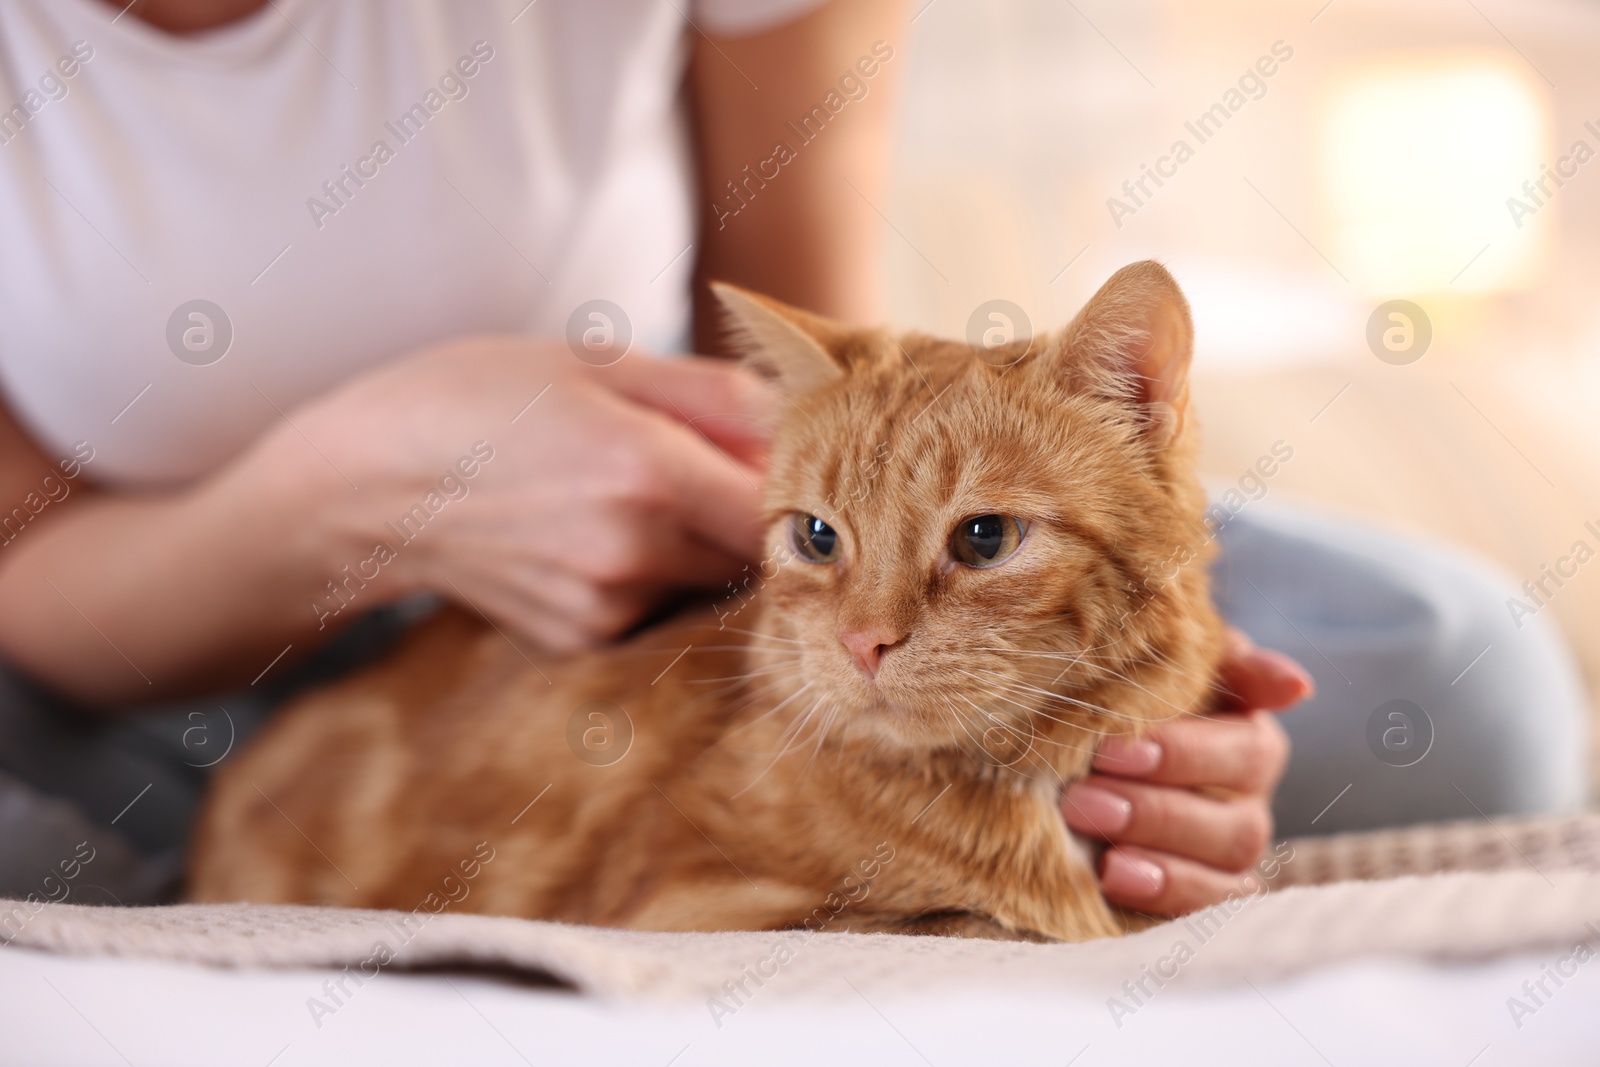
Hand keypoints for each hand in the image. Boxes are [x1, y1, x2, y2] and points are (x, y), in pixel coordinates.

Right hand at [282, 336, 774, 650]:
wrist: (364, 487)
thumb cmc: (482, 398)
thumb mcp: (599, 362)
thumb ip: (716, 394)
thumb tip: (802, 425)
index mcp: (646, 470)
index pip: (784, 507)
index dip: (802, 487)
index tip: (797, 464)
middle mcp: (632, 552)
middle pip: (753, 550)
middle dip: (749, 509)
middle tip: (705, 461)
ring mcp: (604, 607)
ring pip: (705, 579)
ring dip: (698, 541)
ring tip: (627, 489)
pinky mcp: (580, 639)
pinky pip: (653, 605)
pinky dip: (647, 571)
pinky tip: (586, 531)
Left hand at [1060, 630, 1311, 915]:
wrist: (1082, 741)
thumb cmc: (1129, 691)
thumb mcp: (1168, 663)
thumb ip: (1227, 662)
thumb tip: (1297, 686)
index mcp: (1249, 739)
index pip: (1247, 752)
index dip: (1184, 755)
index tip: (1111, 751)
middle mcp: (1249, 801)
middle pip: (1235, 822)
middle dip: (1154, 812)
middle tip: (1081, 799)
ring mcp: (1228, 855)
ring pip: (1225, 867)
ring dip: (1159, 859)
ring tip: (1098, 848)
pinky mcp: (1202, 893)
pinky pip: (1210, 909)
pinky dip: (1165, 896)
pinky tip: (1114, 878)